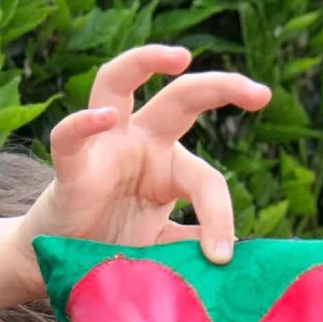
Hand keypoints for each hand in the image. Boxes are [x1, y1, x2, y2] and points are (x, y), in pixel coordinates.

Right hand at [14, 42, 270, 281]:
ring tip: (181, 57)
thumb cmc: (111, 244)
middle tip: (260, 94)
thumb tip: (232, 255)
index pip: (205, 180)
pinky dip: (83, 124)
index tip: (222, 256)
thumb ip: (190, 243)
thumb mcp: (161, 246)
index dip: (218, 217)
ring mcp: (104, 146)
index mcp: (168, 165)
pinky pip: (70, 137)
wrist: (61, 264)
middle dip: (223, 87)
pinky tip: (103, 117)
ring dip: (146, 59)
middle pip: (183, 97)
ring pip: (119, 82)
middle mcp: (140, 142)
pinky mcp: (71, 167)